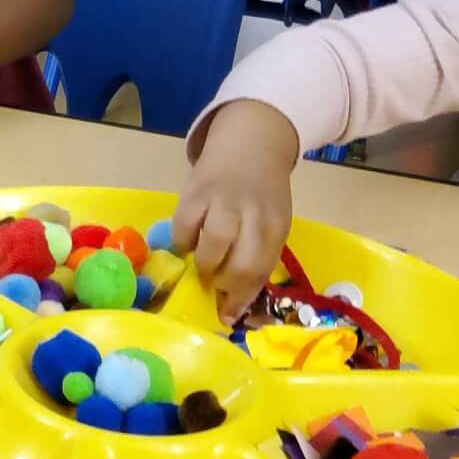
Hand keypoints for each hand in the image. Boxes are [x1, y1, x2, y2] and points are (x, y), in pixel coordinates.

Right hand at [173, 101, 300, 324]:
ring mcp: (224, 202)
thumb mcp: (270, 221)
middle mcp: (254, 216)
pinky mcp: (196, 192)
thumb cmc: (260, 193)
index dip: (241, 299)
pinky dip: (183, 241)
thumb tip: (235, 301)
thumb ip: (257, 254)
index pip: (260, 272)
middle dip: (223, 286)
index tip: (228, 315)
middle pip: (240, 266)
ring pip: (212, 248)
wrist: (251, 143)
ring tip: (202, 263)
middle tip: (214, 287)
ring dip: (204, 264)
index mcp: (275, 227)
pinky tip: (188, 240)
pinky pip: (184, 228)